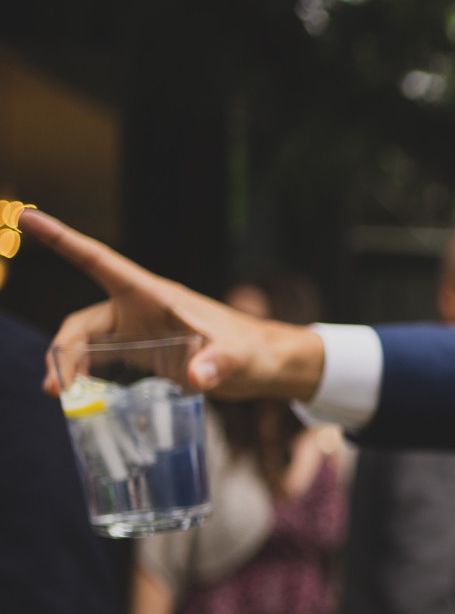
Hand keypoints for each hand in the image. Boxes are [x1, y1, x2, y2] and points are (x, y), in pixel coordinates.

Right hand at [23, 210, 325, 400]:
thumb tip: (198, 377)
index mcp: (154, 296)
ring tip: (60, 395)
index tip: (28, 218)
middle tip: (55, 386)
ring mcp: (141, 332)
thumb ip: (218, 363)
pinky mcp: (146, 353)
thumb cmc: (254, 351)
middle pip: (84, 321)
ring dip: (70, 365)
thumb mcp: (238, 357)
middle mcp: (140, 310)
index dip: (63, 240)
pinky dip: (87, 374)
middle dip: (63, 349)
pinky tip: (78, 395)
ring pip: (88, 342)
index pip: (99, 262)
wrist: (268, 364)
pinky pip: (103, 358)